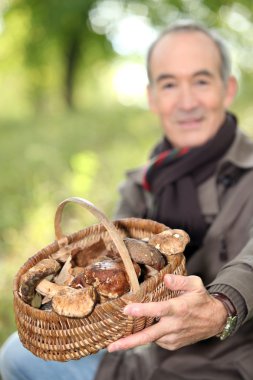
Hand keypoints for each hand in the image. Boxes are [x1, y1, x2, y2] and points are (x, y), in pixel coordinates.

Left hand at [107, 274, 227, 351]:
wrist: (215, 320)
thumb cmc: (202, 299)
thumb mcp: (195, 284)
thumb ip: (179, 280)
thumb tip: (165, 278)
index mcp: (179, 308)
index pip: (158, 310)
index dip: (142, 310)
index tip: (126, 310)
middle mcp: (175, 325)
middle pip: (148, 336)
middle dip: (129, 342)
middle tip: (111, 346)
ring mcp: (174, 337)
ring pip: (150, 338)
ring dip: (135, 336)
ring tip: (120, 334)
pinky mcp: (173, 344)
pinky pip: (156, 340)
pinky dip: (148, 334)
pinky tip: (144, 326)